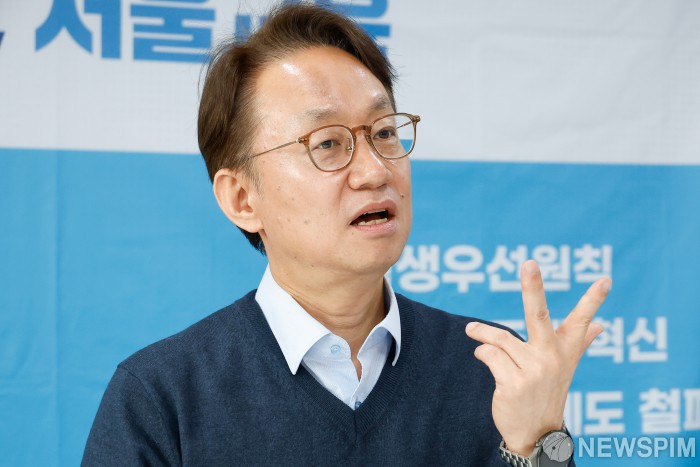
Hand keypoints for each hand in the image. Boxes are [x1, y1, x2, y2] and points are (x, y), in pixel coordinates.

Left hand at [465, 259, 610, 454]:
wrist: (536, 432)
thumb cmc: (549, 391)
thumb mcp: (566, 366)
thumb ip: (581, 342)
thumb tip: (602, 325)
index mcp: (566, 350)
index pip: (582, 320)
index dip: (593, 300)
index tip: (605, 279)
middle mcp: (552, 357)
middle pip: (540, 315)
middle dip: (534, 287)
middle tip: (529, 262)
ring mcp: (533, 371)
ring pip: (499, 338)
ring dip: (482, 334)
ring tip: (472, 331)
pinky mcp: (513, 383)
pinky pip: (489, 355)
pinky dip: (481, 352)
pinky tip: (482, 357)